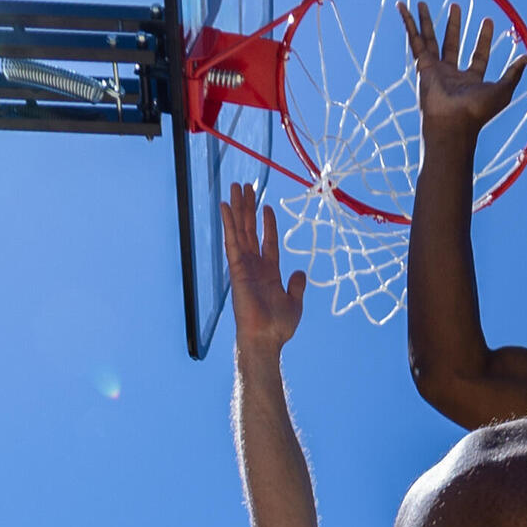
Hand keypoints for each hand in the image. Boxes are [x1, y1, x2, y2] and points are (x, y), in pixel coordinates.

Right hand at [223, 179, 305, 358]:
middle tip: (245, 187)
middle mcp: (254, 266)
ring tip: (236, 187)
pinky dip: (229, 224)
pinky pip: (232, 242)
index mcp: (269, 272)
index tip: (267, 207)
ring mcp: (244, 266)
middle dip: (248, 209)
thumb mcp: (294, 303)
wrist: (266, 339)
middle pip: (250, 230)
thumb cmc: (278, 326)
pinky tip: (226, 207)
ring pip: (240, 231)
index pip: (267, 242)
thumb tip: (300, 272)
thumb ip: (296, 286)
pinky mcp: (237, 269)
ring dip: (238, 209)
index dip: (267, 224)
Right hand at [402, 0, 522, 148]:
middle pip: (452, 43)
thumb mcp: (502, 90)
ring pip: (430, 39)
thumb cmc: (478, 111)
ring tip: (423, 3)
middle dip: (454, 25)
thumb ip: (513, 73)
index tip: (488, 20)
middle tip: (455, 6)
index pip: (478, 54)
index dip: (483, 38)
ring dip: (426, 21)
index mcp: (471, 80)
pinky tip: (403, 7)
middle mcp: (451, 74)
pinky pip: (414, 39)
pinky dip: (408, 23)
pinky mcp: (421, 65)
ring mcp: (435, 69)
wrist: (453, 122)